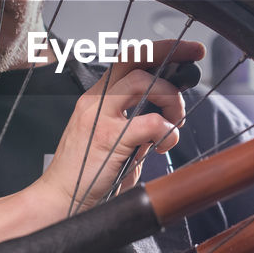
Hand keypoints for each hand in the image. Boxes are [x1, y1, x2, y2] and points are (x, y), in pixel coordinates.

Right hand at [36, 39, 203, 213]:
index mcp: (97, 99)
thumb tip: (167, 117)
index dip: (158, 51)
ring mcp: (99, 118)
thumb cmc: (87, 177)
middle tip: (194, 60)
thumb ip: (136, 125)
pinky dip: (166, 131)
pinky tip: (164, 145)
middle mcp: (95, 101)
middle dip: (169, 52)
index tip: (185, 51)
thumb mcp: (113, 141)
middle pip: (133, 59)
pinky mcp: (108, 139)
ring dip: (170, 99)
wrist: (59, 201)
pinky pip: (150, 122)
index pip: (127, 60)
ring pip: (142, 82)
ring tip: (175, 122)